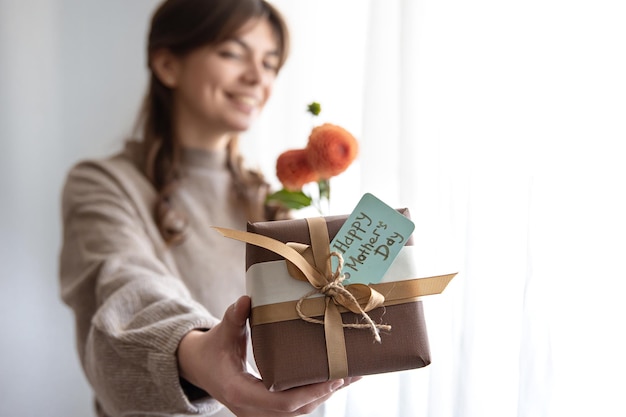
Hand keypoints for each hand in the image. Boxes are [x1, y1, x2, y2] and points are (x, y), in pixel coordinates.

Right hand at [177, 296, 359, 416]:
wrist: (199, 366)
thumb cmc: (212, 348)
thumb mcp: (223, 331)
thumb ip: (234, 317)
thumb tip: (246, 300)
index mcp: (240, 392)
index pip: (281, 403)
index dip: (309, 393)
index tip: (332, 378)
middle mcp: (250, 409)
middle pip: (296, 411)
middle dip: (324, 393)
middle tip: (349, 373)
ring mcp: (258, 412)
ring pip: (297, 412)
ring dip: (323, 396)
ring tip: (348, 376)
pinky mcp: (265, 409)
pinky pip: (293, 408)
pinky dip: (313, 396)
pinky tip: (333, 381)